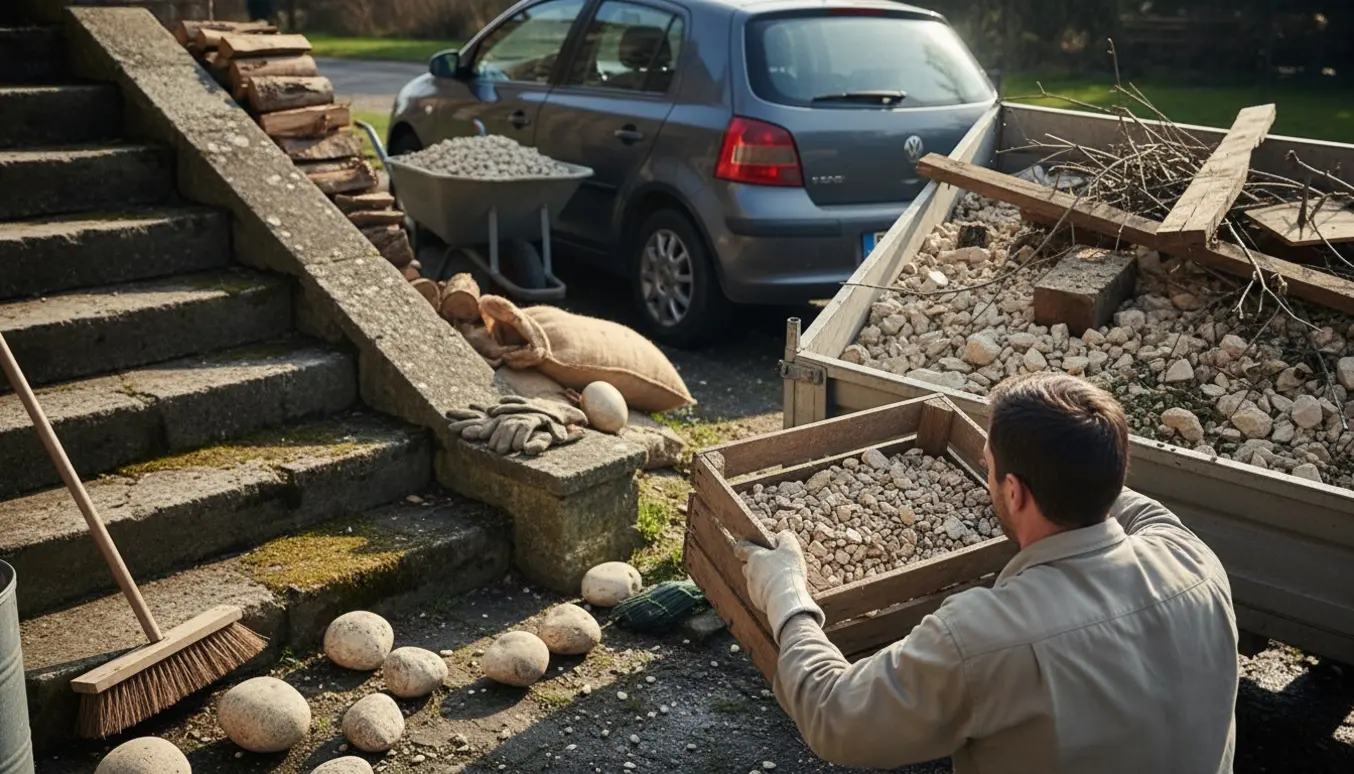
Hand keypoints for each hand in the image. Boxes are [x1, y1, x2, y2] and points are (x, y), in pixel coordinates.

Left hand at [734, 530, 824, 644]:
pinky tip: (780, 592)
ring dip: (763, 580)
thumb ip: (785, 538)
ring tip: (778, 580)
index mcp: (755, 556)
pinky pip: (760, 595)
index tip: (744, 545)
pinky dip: (767, 593)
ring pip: (754, 581)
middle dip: (755, 565)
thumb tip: (780, 536)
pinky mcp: (757, 602)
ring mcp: (752, 588)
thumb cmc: (787, 571)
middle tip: (770, 564)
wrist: (785, 599)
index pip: (741, 548)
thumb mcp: (791, 548)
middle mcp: (749, 572)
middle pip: (747, 566)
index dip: (742, 546)